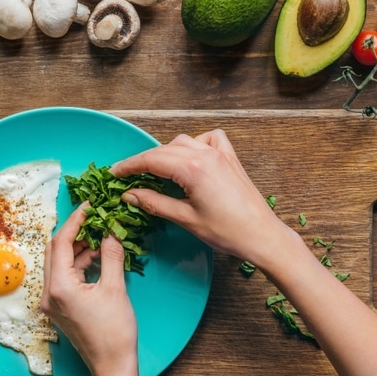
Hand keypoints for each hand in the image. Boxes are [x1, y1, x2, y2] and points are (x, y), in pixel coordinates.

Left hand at [41, 204, 141, 375]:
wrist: (111, 366)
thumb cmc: (115, 332)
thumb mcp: (115, 288)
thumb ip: (110, 255)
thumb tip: (111, 230)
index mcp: (59, 287)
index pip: (60, 242)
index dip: (75, 220)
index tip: (90, 206)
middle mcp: (48, 293)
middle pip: (54, 250)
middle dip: (73, 232)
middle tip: (94, 218)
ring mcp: (52, 301)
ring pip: (58, 262)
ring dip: (76, 247)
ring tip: (100, 236)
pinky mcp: (59, 307)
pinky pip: (63, 276)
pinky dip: (77, 263)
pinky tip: (96, 256)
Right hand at [110, 129, 295, 269]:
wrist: (262, 235)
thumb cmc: (227, 232)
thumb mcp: (185, 219)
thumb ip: (155, 203)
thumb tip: (130, 195)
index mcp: (193, 169)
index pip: (152, 160)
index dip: (129, 166)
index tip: (114, 172)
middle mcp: (206, 154)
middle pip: (164, 150)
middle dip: (143, 161)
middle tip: (127, 175)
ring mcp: (220, 154)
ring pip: (183, 142)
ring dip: (166, 153)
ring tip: (156, 171)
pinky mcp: (231, 159)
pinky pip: (209, 139)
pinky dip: (196, 144)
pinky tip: (191, 158)